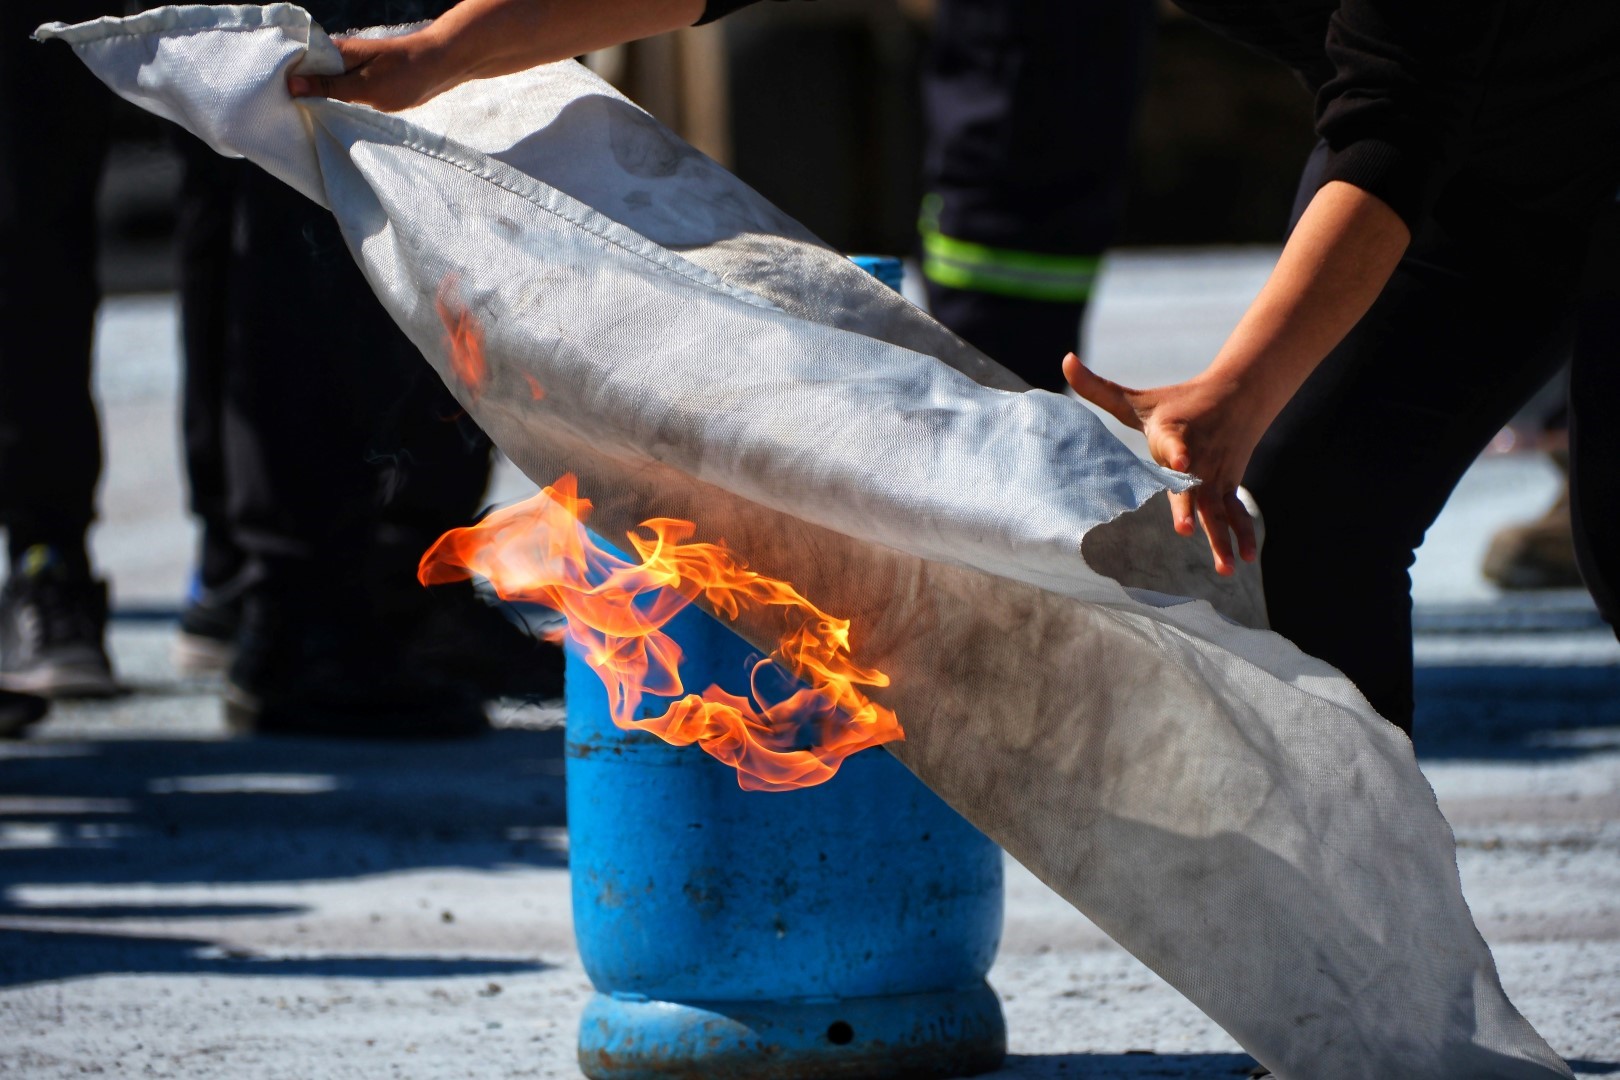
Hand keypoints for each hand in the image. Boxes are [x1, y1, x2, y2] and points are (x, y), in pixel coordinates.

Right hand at [288, 31, 452, 111]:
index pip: (297, 61)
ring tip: (293, 120)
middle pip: (306, 76)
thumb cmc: (404, 74)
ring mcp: (349, 72)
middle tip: (277, 116)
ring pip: (323, 87)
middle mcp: (338, 59)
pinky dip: (330, 105)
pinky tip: (321, 119)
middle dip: (295, 94)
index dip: (281, 77)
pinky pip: (338, 94)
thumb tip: (292, 86)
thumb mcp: (365, 86)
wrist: (438, 68)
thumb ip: (330, 87)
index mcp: (334, 52)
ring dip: (313, 101)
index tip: (266, 97)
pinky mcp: (361, 85)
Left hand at [1063, 353, 1260, 575]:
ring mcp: (1216, 475)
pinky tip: (1244, 561)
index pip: (1173, 442)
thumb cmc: (1178, 401)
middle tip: (1184, 532)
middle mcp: (1198, 457)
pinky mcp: (1228, 486)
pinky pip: (1236, 513)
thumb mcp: (1138, 399)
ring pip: (1219, 509)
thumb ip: (1098, 388)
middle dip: (1189, 508)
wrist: (1238, 395)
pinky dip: (1241, 536)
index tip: (1180, 460)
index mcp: (1174, 433)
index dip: (1176, 451)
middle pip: (1194, 486)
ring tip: (1225, 569)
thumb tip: (1065, 359)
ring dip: (1222, 539)